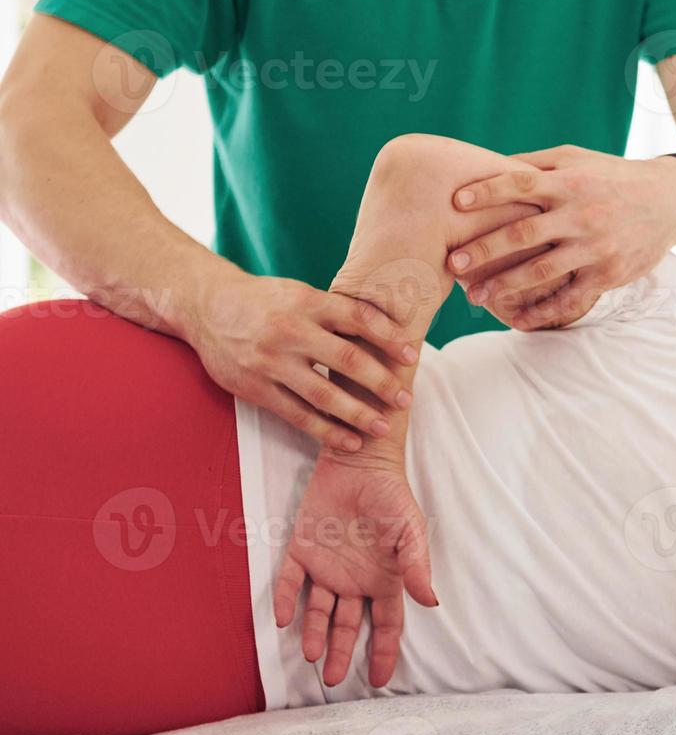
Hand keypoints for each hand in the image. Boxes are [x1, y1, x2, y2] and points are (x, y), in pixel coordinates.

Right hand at [183, 272, 417, 451]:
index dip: (388, 337)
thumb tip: (389, 329)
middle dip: (381, 382)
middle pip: (345, 359)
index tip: (412, 355)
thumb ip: (335, 312)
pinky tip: (350, 441)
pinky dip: (326, 431)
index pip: (357, 318)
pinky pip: (297, 415)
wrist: (205, 306)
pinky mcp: (255, 388)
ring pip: (323, 394)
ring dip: (358, 414)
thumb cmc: (265, 300)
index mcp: (307, 302)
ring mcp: (271, 362)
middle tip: (406, 399)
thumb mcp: (300, 293)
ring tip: (383, 427)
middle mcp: (290, 331)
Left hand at [272, 453, 437, 687]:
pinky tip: (283, 619)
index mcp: (384, 579)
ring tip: (312, 657)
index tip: (380, 680)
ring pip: (318, 611)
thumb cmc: (391, 495)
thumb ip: (416, 566)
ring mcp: (327, 567)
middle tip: (334, 680)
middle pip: (349, 626)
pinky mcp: (300, 550)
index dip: (385, 652)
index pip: (387, 624)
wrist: (360, 462)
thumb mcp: (410, 530)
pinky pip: (289, 581)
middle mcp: (355, 579)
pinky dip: (285, 600)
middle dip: (342, 654)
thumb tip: (430, 602)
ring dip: (315, 634)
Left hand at [444, 146, 675, 329]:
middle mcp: (581, 214)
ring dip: (505, 285)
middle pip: (524, 234)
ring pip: (542, 271)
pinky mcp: (608, 274)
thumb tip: (488, 165)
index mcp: (570, 182)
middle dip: (485, 250)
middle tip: (453, 264)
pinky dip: (543, 312)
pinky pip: (570, 298)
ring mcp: (595, 247)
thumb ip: (536, 164)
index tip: (455, 201)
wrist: (669, 201)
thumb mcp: (578, 159)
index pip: (521, 184)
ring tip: (475, 297)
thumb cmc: (612, 177)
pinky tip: (518, 321)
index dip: (488, 192)